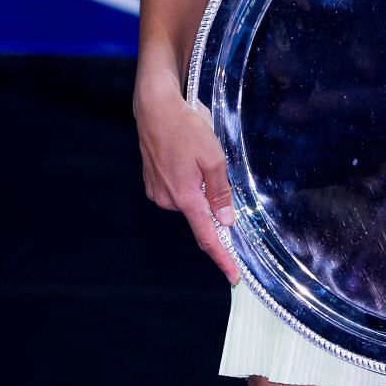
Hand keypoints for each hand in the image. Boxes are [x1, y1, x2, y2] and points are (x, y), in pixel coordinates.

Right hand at [135, 80, 238, 283]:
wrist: (155, 109)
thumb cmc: (186, 128)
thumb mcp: (213, 157)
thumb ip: (220, 192)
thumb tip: (226, 221)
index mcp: (185, 197)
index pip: (208, 236)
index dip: (223, 257)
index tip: (233, 276)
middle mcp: (168, 200)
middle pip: (200, 214)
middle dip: (213, 201)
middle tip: (215, 169)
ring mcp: (158, 192)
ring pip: (190, 200)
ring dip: (200, 186)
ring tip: (198, 155)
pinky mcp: (152, 182)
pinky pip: (178, 190)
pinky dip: (188, 180)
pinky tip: (187, 157)